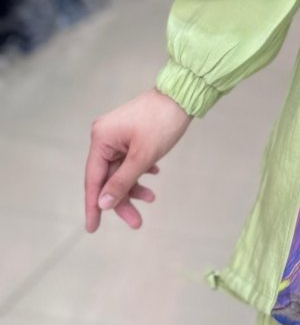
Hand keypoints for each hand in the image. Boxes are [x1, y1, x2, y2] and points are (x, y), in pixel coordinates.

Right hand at [85, 89, 193, 231]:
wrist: (183, 95)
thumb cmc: (163, 123)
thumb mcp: (142, 157)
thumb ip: (121, 182)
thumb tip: (103, 204)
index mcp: (101, 139)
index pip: (93, 179)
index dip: (93, 206)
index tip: (92, 229)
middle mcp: (104, 136)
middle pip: (108, 177)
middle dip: (122, 200)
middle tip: (137, 222)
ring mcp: (117, 134)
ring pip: (121, 170)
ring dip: (134, 186)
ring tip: (152, 198)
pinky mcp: (130, 134)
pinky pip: (129, 159)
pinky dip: (139, 171)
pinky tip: (154, 174)